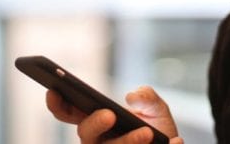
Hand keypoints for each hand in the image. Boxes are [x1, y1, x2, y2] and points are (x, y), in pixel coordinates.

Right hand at [46, 85, 183, 143]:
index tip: (53, 91)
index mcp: (98, 122)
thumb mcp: (156, 108)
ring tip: (147, 133)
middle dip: (94, 124)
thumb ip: (147, 96)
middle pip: (86, 136)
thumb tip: (132, 97)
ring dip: (128, 143)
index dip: (59, 105)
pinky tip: (176, 142)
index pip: (70, 114)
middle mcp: (100, 143)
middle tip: (110, 114)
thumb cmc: (158, 130)